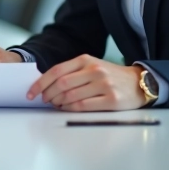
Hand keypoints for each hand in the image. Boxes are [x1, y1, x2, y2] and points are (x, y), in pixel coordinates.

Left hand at [26, 55, 145, 111]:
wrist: (138, 82)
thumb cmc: (110, 76)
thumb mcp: (91, 66)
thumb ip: (72, 72)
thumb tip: (46, 84)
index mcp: (86, 59)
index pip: (56, 71)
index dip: (40, 83)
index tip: (31, 92)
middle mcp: (94, 70)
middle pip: (61, 84)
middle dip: (47, 95)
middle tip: (44, 101)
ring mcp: (103, 84)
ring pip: (70, 96)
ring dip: (58, 103)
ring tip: (55, 105)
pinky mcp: (111, 100)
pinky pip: (83, 106)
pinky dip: (70, 109)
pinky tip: (66, 109)